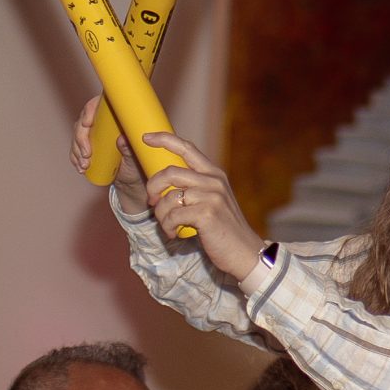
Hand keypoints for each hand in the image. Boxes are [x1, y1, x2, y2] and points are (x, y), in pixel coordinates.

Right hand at [70, 95, 146, 206]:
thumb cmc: (137, 163)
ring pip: (77, 136)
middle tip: (86, 154)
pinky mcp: (88, 147)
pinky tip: (81, 167)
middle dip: (81, 138)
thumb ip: (129, 149)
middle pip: (83, 122)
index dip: (90, 110)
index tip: (87, 123)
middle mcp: (102, 124)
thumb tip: (122, 139)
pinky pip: (75, 149)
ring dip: (77, 151)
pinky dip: (75, 158)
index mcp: (115, 118)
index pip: (98, 105)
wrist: (133, 178)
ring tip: (85, 165)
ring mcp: (93, 135)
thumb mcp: (135, 157)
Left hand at [139, 132, 265, 281]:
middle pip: (170, 172)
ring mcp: (211, 197)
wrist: (244, 252)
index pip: (186, 148)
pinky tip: (174, 233)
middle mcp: (213, 181)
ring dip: (160, 214)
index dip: (164, 139)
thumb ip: (196, 186)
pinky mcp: (206, 213)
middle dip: (152, 186)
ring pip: (168, 197)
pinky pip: (172, 216)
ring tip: (167, 225)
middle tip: (151, 201)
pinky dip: (167, 227)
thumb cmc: (224, 229)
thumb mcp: (214, 200)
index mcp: (214, 174)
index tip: (145, 137)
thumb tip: (165, 180)